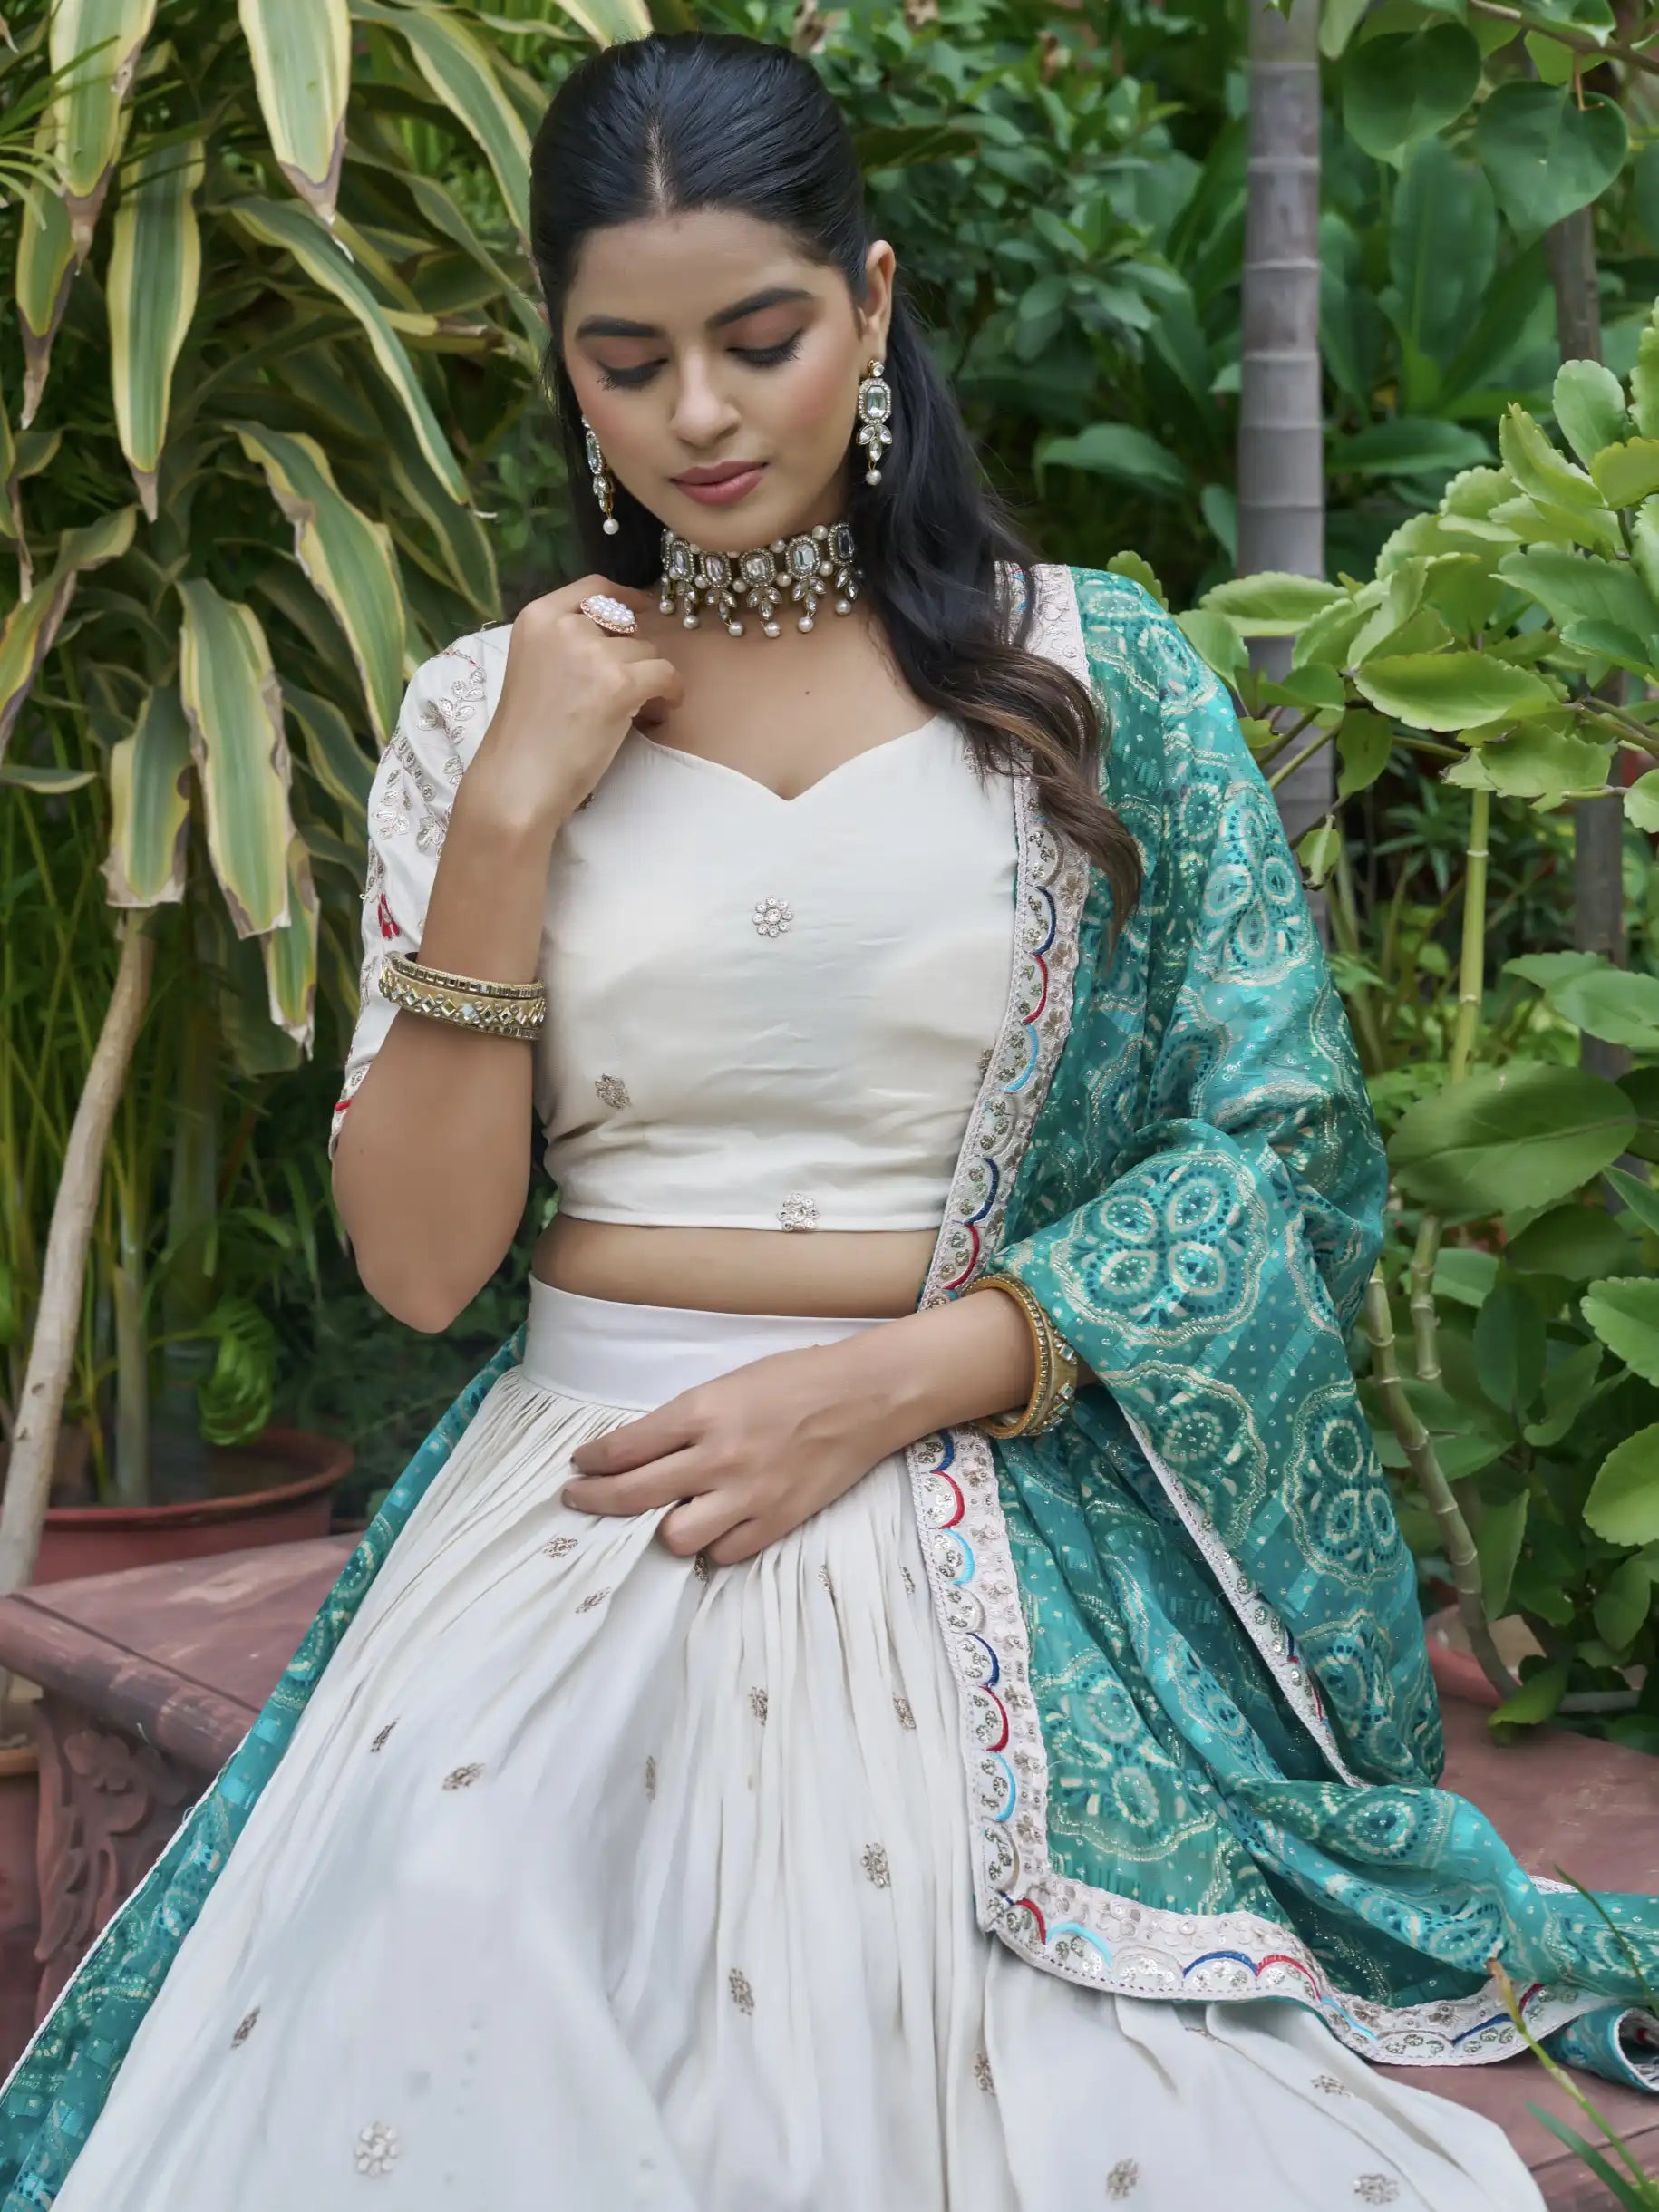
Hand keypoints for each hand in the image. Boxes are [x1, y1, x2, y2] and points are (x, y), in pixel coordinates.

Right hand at [470, 575, 680, 830]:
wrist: (519, 779)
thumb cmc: (526, 735)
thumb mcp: (535, 666)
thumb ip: (568, 643)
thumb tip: (624, 637)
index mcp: (537, 616)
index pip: (595, 588)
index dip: (626, 597)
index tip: (644, 609)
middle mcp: (565, 625)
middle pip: (626, 627)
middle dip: (633, 657)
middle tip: (629, 691)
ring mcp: (592, 652)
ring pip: (647, 652)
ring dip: (649, 680)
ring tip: (634, 711)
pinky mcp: (619, 683)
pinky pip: (666, 674)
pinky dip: (670, 694)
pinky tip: (658, 712)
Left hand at [561, 1339, 897, 1565]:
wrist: (864, 1397)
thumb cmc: (797, 1379)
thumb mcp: (730, 1383)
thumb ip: (688, 1419)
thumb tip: (644, 1452)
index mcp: (703, 1411)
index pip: (625, 1447)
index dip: (592, 1461)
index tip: (580, 1465)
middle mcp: (718, 1456)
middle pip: (634, 1496)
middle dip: (595, 1501)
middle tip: (578, 1500)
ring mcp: (748, 1494)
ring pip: (676, 1538)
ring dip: (661, 1530)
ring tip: (662, 1516)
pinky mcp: (777, 1521)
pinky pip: (726, 1553)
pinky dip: (712, 1545)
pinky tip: (711, 1529)